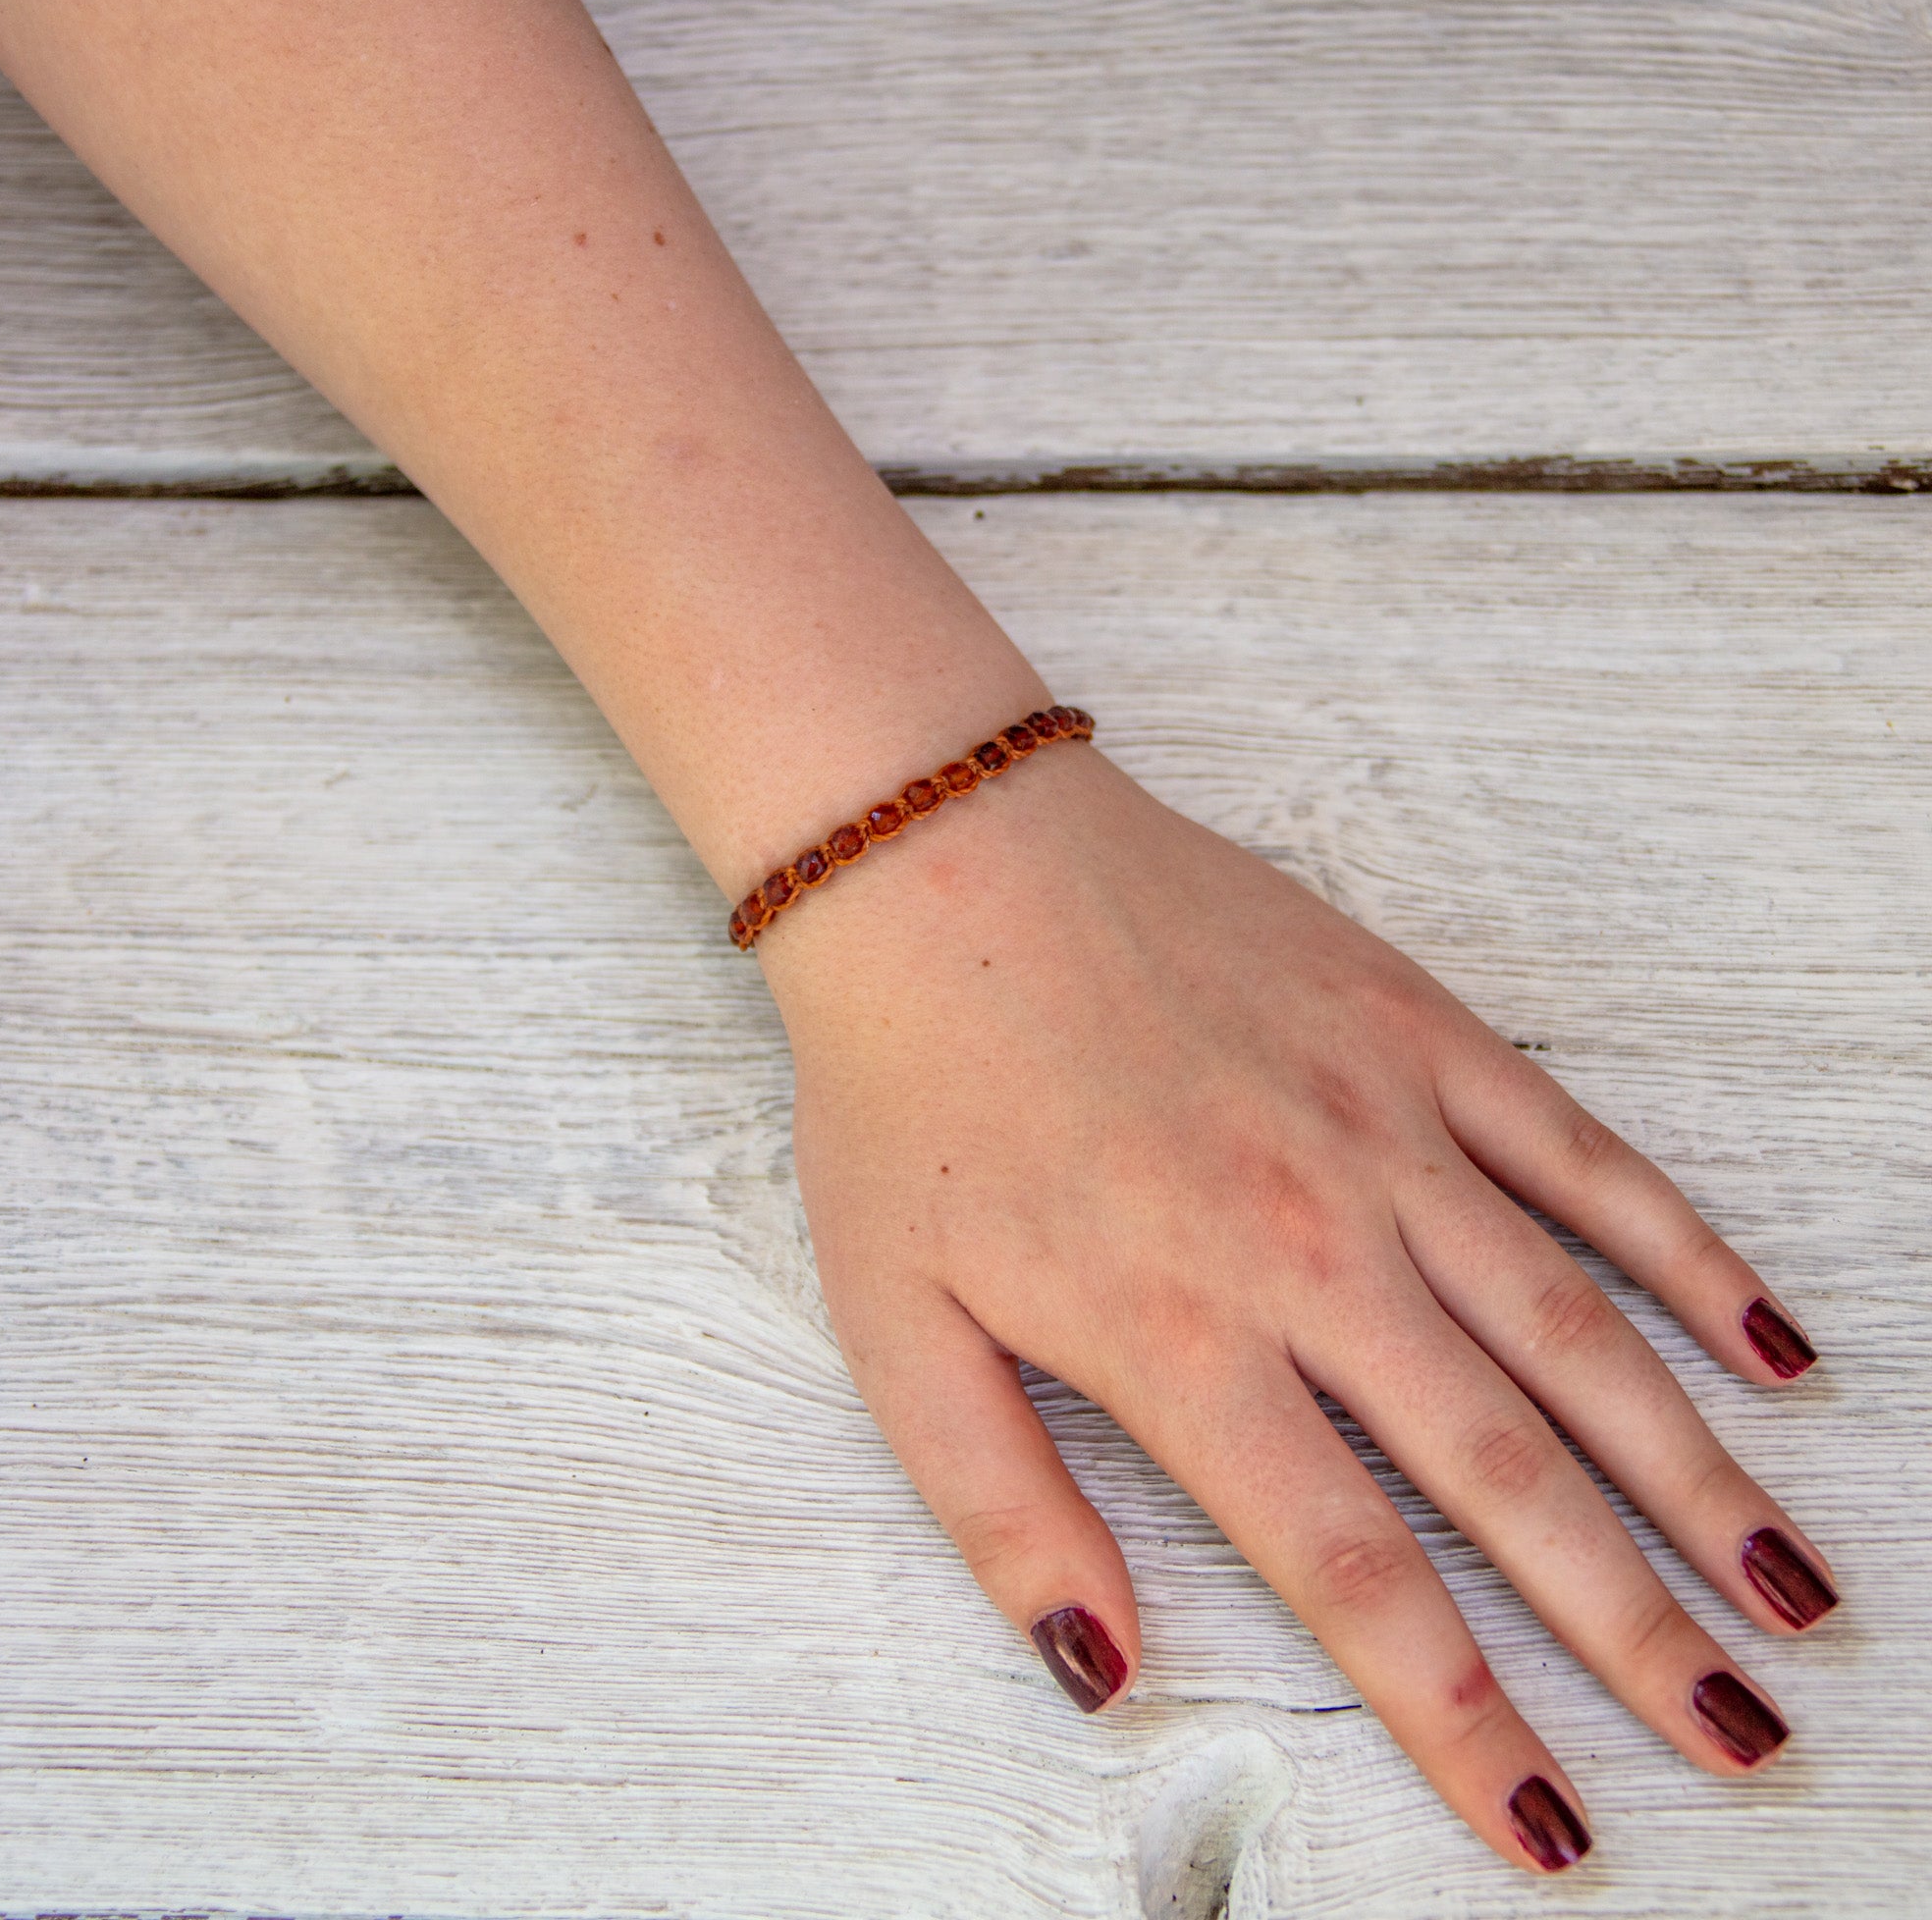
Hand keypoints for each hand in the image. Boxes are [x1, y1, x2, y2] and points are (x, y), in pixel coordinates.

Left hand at [761, 744, 1835, 1875]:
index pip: (1357, 1574)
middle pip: (1507, 1476)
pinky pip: (1581, 1154)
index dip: (1463, 1718)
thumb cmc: (908, 1095)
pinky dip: (1684, 1252)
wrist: (942, 865)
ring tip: (1795, 1587)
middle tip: (1748, 1736)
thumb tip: (1105, 1669)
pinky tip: (1768, 1341)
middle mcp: (1310, 1248)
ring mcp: (1381, 1131)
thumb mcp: (894, 1326)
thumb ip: (1002, 1512)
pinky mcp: (1414, 1032)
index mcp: (1181, 1337)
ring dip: (1695, 1472)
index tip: (1556, 1826)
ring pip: (1575, 1333)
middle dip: (1637, 1627)